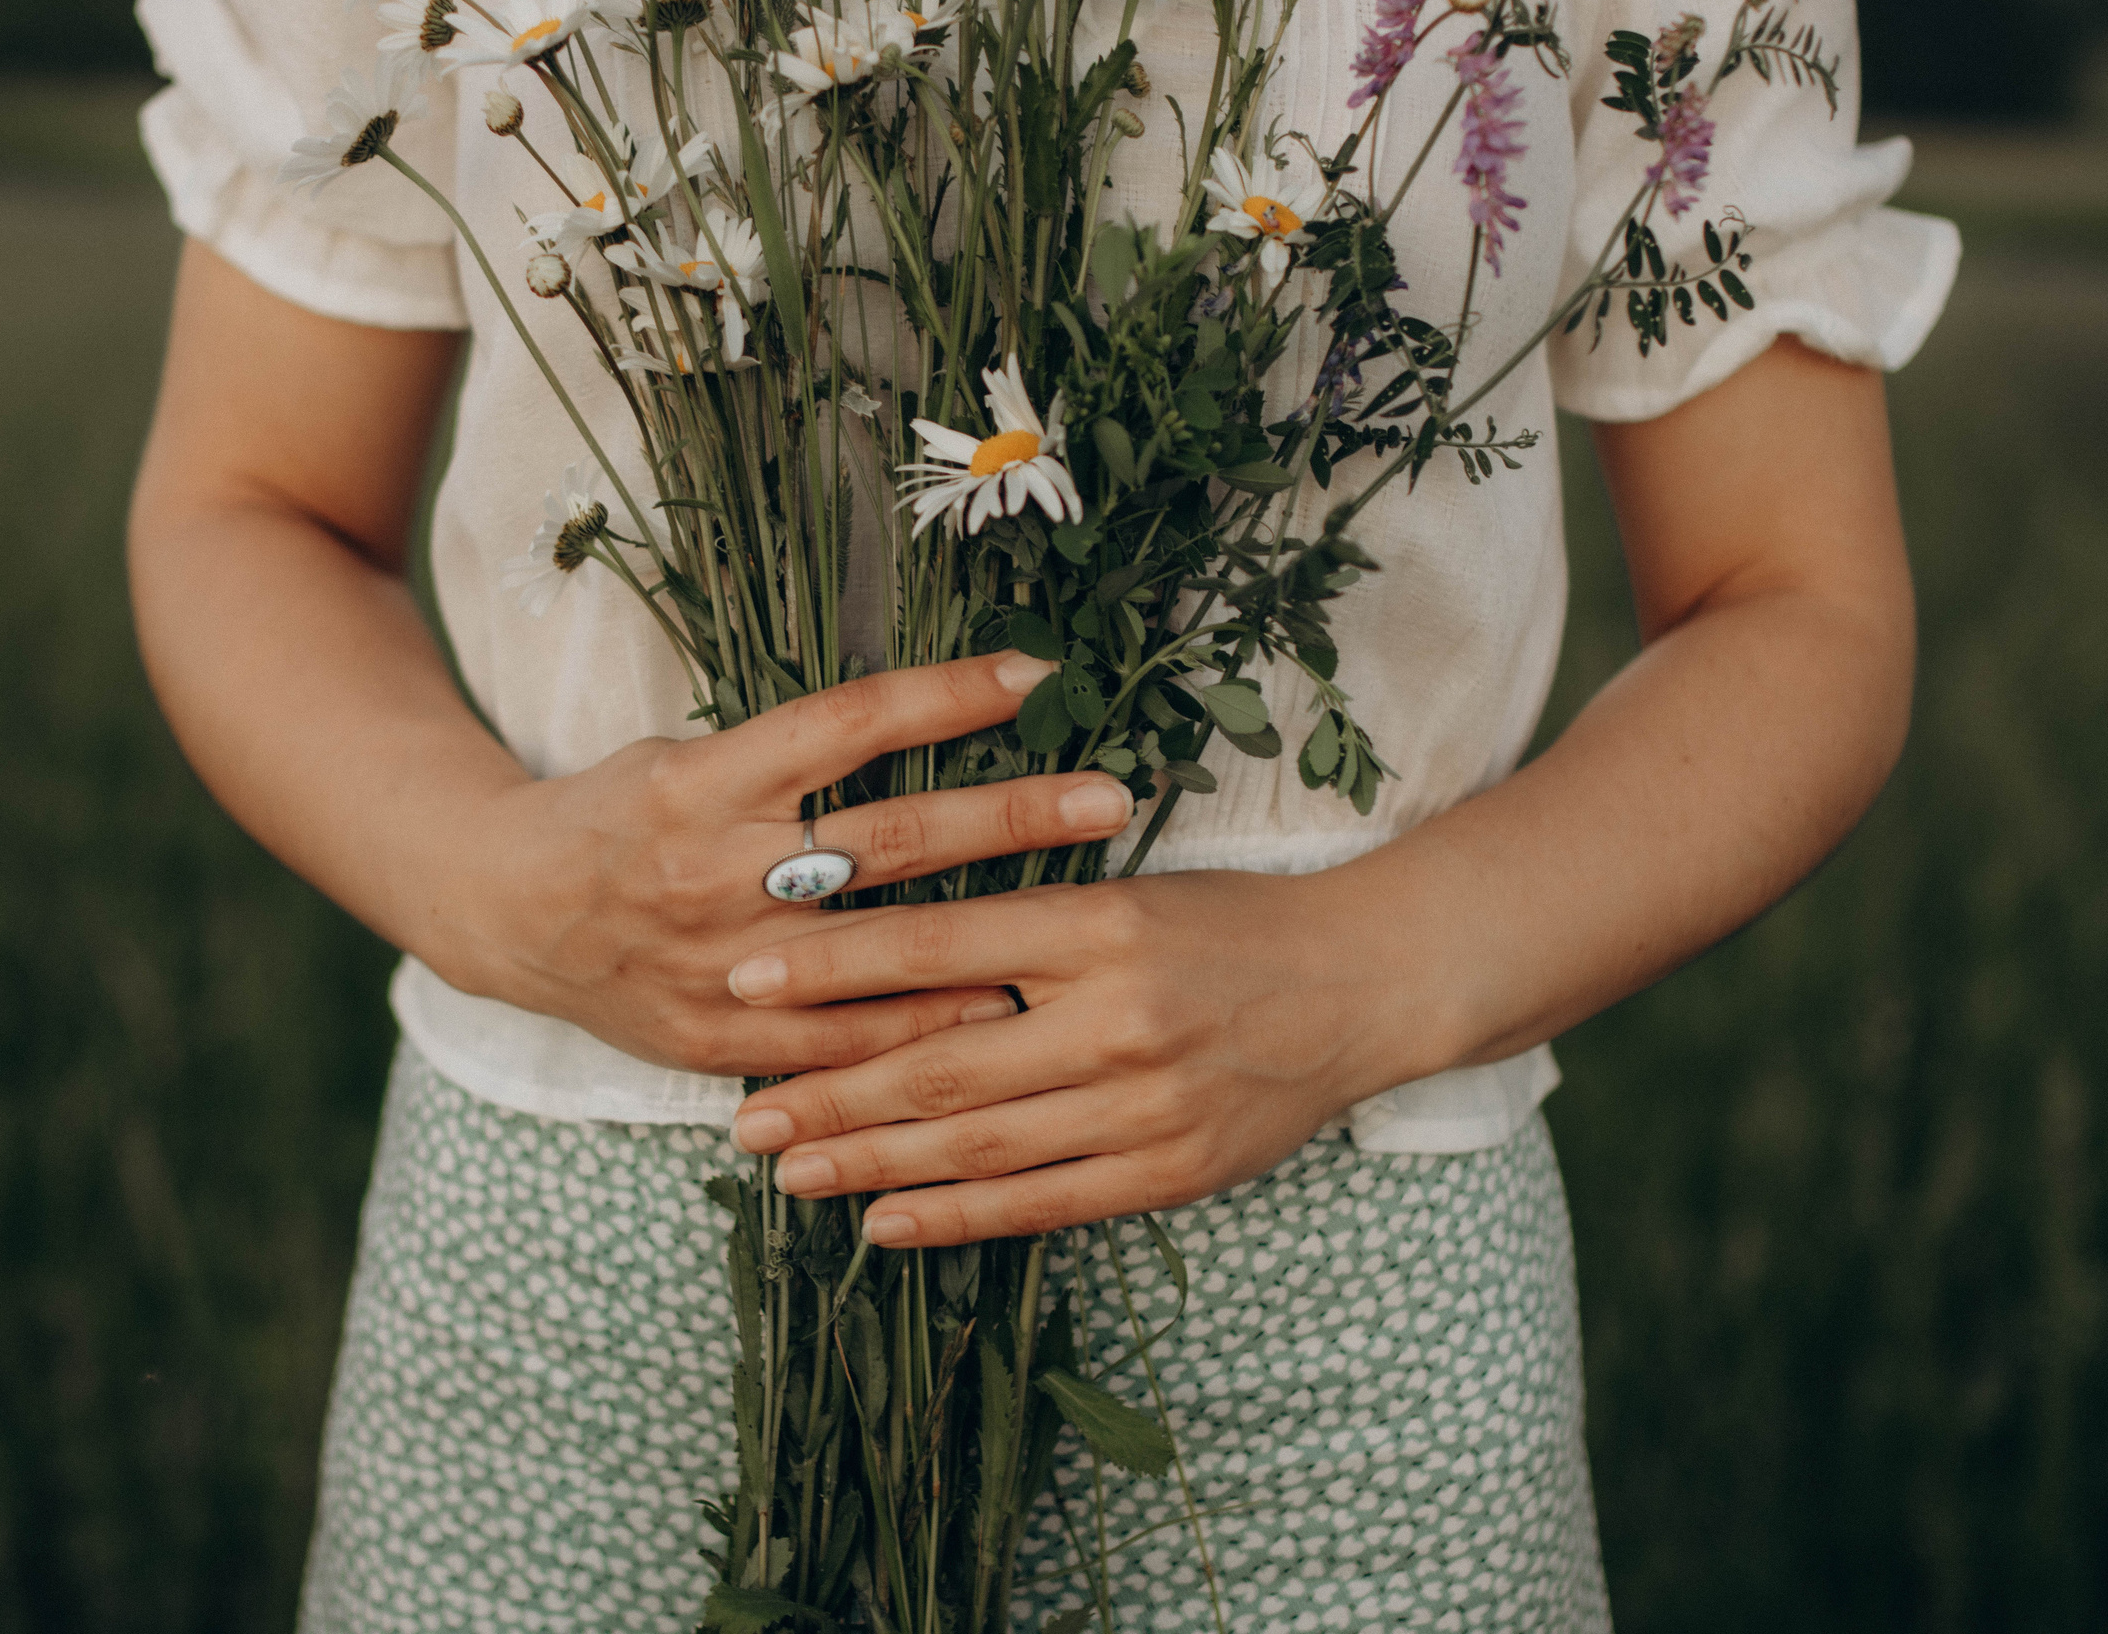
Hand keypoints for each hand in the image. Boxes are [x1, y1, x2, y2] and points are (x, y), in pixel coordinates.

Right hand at [431, 650, 1140, 1077]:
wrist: (502, 911)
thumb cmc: (617, 813)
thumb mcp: (688, 753)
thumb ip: (790, 755)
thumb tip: (929, 720)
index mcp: (706, 778)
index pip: (848, 723)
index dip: (946, 696)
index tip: (1037, 674)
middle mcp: (715, 867)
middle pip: (888, 837)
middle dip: (1010, 816)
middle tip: (1111, 796)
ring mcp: (717, 961)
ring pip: (877, 948)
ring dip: (993, 932)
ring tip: (1094, 916)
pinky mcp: (713, 1037)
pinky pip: (837, 1042)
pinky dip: (922, 1030)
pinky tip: (1001, 1015)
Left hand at [720, 867, 1449, 1245]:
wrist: (1365, 982)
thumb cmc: (1228, 923)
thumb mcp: (1123, 886)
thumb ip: (1018, 917)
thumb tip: (881, 940)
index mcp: (1098, 923)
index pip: (935, 943)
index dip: (832, 967)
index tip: (747, 979)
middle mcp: (1117, 1016)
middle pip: (940, 1064)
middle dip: (828, 1094)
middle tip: (742, 1117)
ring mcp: (1147, 1103)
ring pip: (979, 1145)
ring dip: (872, 1163)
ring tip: (790, 1172)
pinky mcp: (1173, 1170)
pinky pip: (1045, 1203)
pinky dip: (958, 1215)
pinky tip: (886, 1221)